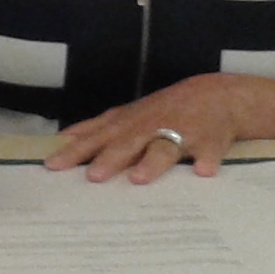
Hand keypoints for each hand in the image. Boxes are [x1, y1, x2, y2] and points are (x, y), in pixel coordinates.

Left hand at [47, 74, 274, 182]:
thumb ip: (100, 127)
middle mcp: (153, 125)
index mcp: (132, 123)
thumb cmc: (169, 110)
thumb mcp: (132, 114)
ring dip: (152, 162)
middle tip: (93, 178)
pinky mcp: (211, 139)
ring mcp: (182, 131)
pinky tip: (203, 173)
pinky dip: (206, 160)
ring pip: (165, 147)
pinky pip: (209, 150)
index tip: (53, 166)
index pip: (98, 136)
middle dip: (109, 159)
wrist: (221, 95)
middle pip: (127, 143)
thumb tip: (63, 138)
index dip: (76, 151)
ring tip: (139, 178)